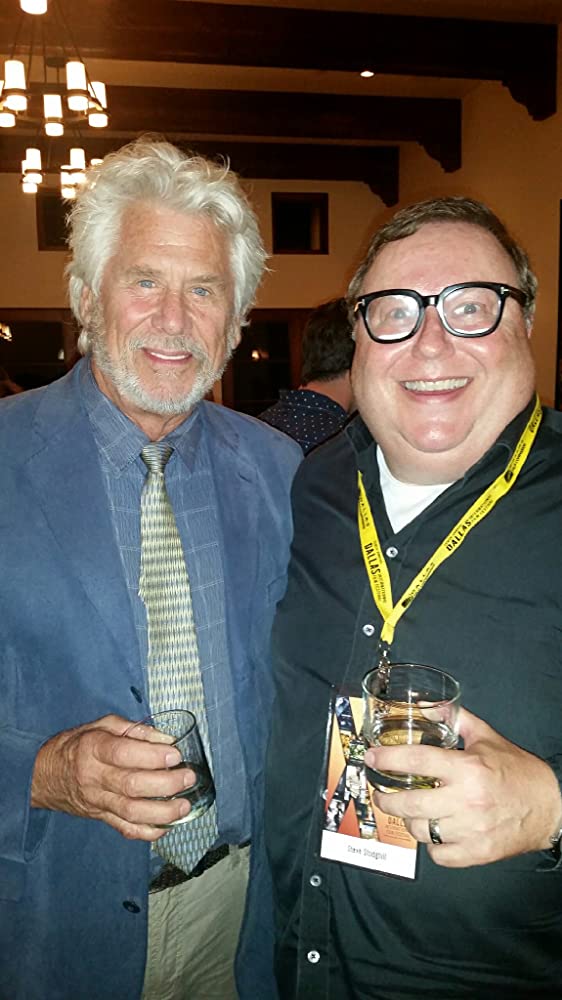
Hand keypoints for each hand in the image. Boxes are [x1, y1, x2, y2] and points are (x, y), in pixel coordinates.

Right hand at [31, 715, 196, 840]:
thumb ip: (135, 730)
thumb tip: (167, 738)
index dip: (152, 756)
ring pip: (131, 812)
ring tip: (184, 805)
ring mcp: (97, 801)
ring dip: (163, 812)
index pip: (124, 754)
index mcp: (93, 748)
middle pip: (132, 786)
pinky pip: (125, 829)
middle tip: (188, 777)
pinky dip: (148, 832)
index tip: (175, 754)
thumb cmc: (76, 745)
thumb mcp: (101, 725)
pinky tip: (167, 825)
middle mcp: (94, 777)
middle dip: (166, 784)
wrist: (43, 775)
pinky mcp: (101, 817)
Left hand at [365, 708, 561, 867]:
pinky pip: (439, 854)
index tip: (371, 758)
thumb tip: (430, 707)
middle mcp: (466, 800)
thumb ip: (457, 720)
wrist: (551, 807)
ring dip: (410, 821)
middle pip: (410, 803)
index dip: (387, 758)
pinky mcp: (477, 853)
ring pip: (421, 831)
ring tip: (411, 812)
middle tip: (380, 794)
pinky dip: (432, 845)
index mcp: (467, 768)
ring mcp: (471, 830)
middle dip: (386, 799)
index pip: (416, 760)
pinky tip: (435, 833)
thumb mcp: (487, 738)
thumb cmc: (518, 772)